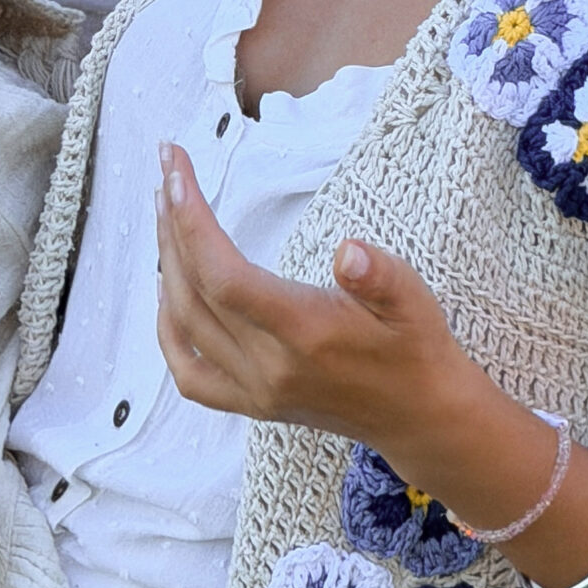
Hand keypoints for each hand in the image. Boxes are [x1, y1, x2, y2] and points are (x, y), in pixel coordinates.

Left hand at [153, 141, 474, 455]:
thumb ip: (381, 275)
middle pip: (195, 293)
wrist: (421, 418)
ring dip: (167, 264)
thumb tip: (349, 250)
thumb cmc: (415, 348)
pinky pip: (190, 374)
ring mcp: (255, 390)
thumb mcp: (414, 301)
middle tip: (167, 170)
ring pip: (185, 325)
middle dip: (172, 225)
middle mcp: (269, 367)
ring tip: (165, 211)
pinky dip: (168, 330)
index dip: (192, 223)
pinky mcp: (252, 403)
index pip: (225, 277)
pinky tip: (167, 292)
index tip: (178, 171)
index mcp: (304, 334)